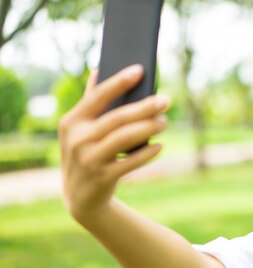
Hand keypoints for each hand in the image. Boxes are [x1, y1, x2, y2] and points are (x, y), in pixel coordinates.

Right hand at [59, 64, 167, 221]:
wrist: (80, 197)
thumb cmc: (86, 153)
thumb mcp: (80, 130)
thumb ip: (90, 103)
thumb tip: (99, 71)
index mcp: (72, 121)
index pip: (97, 96)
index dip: (119, 82)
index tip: (140, 70)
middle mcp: (77, 139)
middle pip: (118, 118)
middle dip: (144, 107)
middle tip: (166, 100)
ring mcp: (89, 159)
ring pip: (125, 138)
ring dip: (149, 127)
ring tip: (165, 121)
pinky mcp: (102, 177)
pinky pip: (131, 162)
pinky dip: (147, 153)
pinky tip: (159, 145)